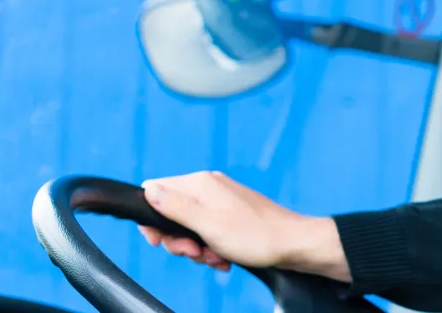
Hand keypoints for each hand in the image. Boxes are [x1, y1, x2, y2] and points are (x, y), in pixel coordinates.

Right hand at [138, 171, 349, 281]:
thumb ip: (176, 208)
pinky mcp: (230, 214)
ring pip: (189, 227)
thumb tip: (148, 188)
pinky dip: (212, 247)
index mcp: (201, 184)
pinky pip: (207, 232)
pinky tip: (224, 258)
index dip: (153, 220)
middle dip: (179, 240)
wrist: (293, 245)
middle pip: (171, 213)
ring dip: (197, 248)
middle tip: (196, 252)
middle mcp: (209, 187)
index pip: (156, 191)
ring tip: (215, 256)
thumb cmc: (256, 236)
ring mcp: (221, 200)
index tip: (163, 241)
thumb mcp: (208, 225)